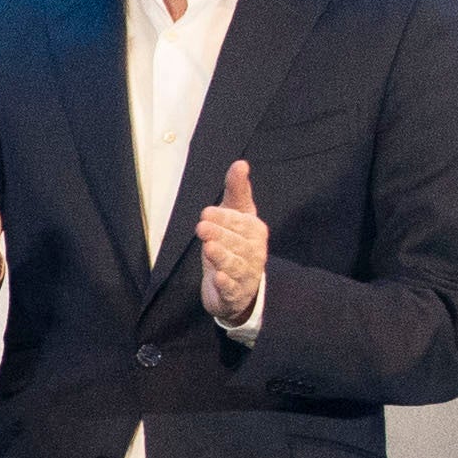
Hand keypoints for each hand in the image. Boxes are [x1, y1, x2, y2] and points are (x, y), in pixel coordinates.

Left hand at [197, 158, 266, 328]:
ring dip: (222, 257)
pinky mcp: (235, 294)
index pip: (241, 222)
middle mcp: (254, 253)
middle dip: (221, 235)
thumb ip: (237, 191)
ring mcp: (246, 275)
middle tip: (202, 226)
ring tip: (209, 248)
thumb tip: (240, 163)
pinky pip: (232, 289)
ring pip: (235, 265)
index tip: (206, 212)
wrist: (240, 286)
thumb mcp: (237, 216)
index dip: (225, 218)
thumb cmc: (236, 244)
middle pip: (238, 243)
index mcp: (255, 232)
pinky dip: (225, 284)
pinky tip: (217, 278)